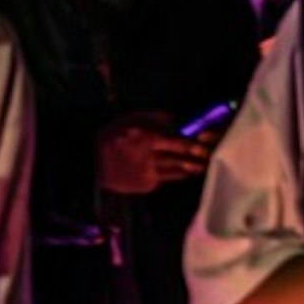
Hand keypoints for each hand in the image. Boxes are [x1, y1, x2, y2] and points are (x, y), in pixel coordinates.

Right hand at [94, 116, 212, 197]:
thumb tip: (176, 119)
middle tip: (211, 154)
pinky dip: (180, 174)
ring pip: (179, 171)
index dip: (196, 144)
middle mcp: (151, 157)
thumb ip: (153, 117)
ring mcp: (150, 173)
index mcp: (147, 138)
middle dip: (199, 158)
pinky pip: (170, 179)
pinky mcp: (148, 185)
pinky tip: (187, 170)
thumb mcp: (128, 120)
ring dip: (194, 168)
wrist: (92, 166)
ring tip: (204, 163)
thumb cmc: (112, 137)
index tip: (207, 142)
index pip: (180, 142)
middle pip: (183, 159)